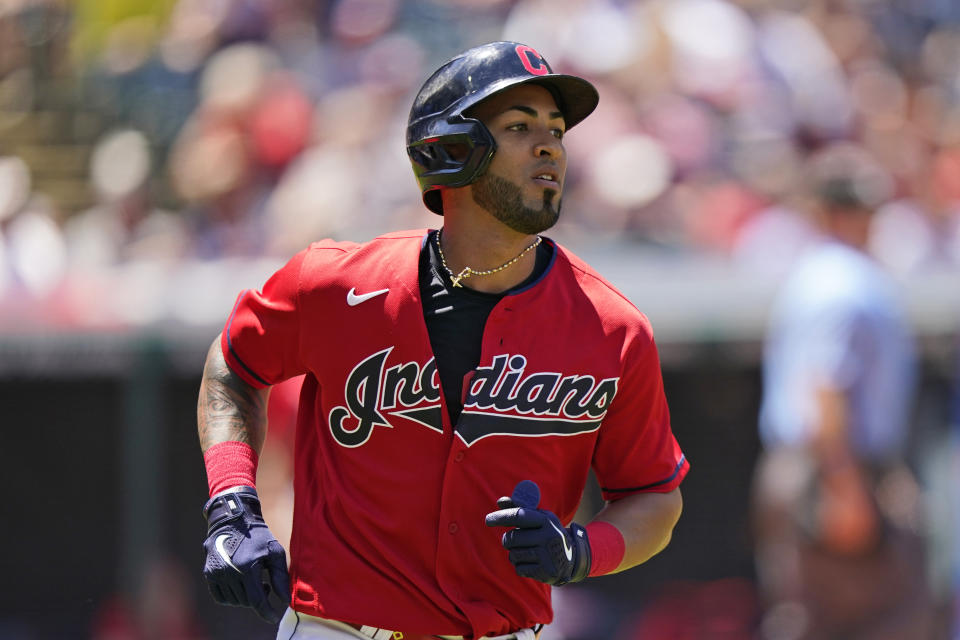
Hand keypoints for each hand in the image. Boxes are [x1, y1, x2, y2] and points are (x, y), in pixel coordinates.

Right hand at [202, 486, 290, 623]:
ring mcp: (216, 573)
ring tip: (253, 581)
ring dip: (245, 597)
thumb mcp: (275, 552)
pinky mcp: (209, 573)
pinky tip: (240, 584)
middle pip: (246, 601)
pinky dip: (232, 596)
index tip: (274, 617)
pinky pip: (221, 597)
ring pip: (234, 601)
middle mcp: (228, 572)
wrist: (234, 520)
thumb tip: (285, 600)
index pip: (256, 600)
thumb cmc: (259, 536)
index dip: (266, 612)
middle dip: (258, 598)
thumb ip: (280, 577)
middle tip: (265, 584)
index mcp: (246, 567)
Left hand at [485, 480, 590, 584]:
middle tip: (515, 541)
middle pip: (512, 538)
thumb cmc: (548, 534)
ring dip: (514, 554)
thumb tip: (500, 501)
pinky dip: (520, 566)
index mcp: (546, 520)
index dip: (501, 517)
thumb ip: (520, 508)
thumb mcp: (539, 518)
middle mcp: (548, 536)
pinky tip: (532, 563)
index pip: (519, 515)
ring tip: (526, 552)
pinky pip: (519, 568)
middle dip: (508, 540)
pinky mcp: (546, 571)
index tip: (488, 520)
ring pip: (513, 555)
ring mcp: (548, 555)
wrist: (571, 559)